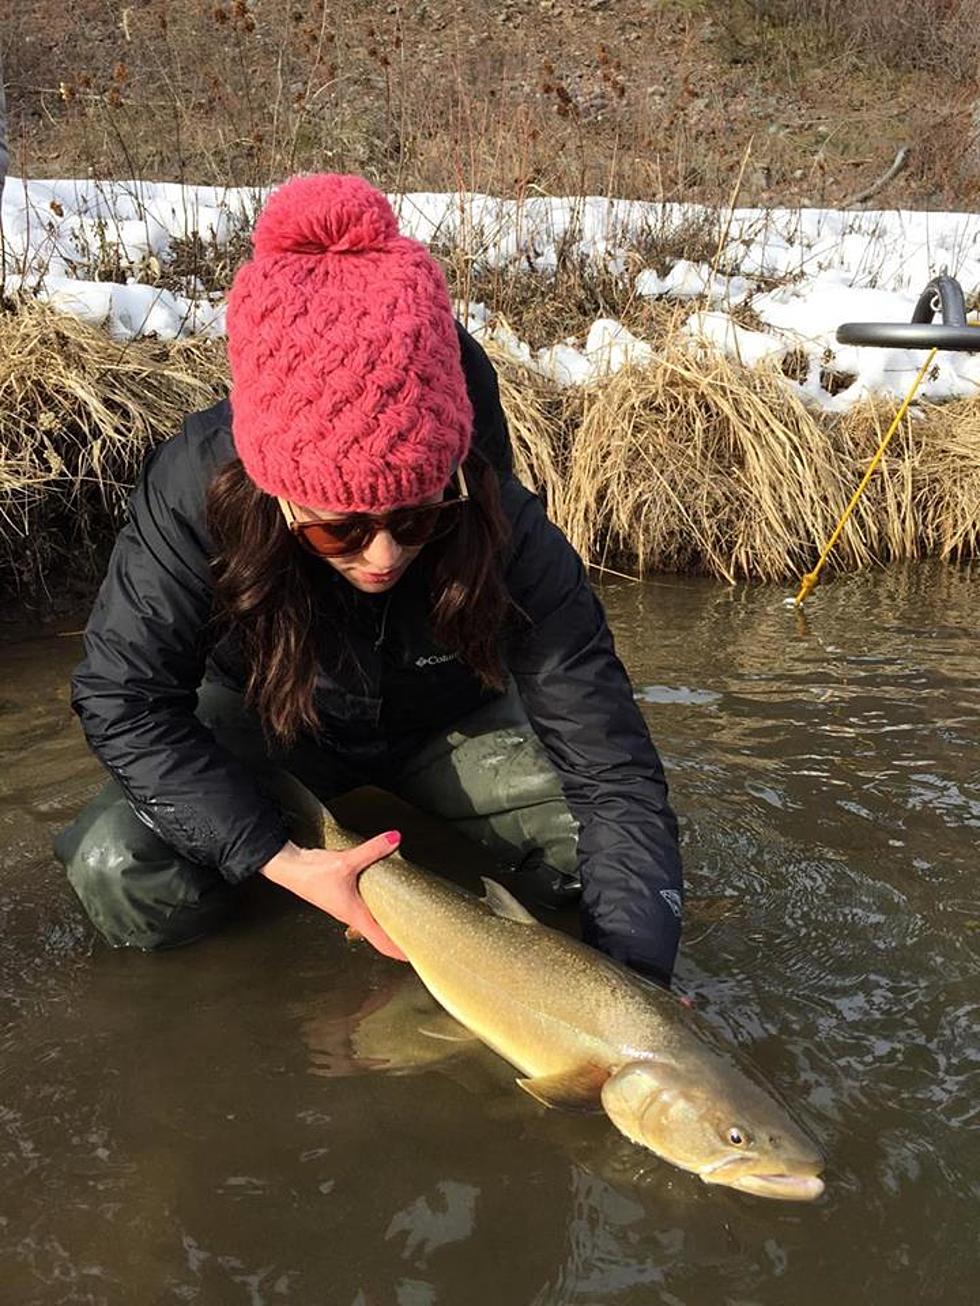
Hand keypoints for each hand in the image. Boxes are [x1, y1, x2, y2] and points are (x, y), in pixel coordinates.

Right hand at [260, 832, 407, 961]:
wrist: (288, 867)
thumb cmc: (310, 873)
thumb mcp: (346, 862)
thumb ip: (372, 850)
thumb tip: (394, 839)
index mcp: (355, 914)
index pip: (381, 941)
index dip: (398, 951)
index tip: (414, 956)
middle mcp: (351, 913)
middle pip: (379, 931)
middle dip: (398, 936)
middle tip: (417, 935)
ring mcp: (346, 903)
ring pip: (372, 917)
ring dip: (387, 919)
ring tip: (406, 915)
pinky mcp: (342, 892)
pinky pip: (365, 902)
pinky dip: (378, 902)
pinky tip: (385, 890)